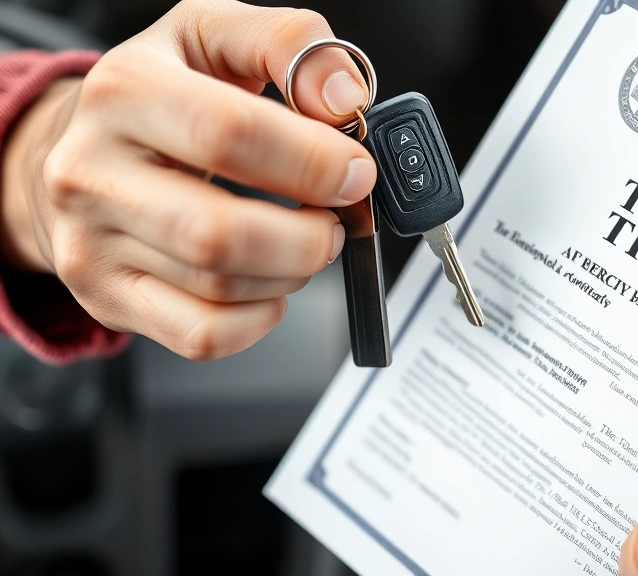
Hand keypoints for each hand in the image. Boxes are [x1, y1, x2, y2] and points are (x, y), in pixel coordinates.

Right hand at [0, 0, 375, 359]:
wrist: (75, 149)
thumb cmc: (159, 95)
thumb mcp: (216, 37)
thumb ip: (290, 44)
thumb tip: (344, 94)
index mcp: (126, 91)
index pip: (230, 134)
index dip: (312, 162)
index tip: (355, 171)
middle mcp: (93, 170)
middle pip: (219, 234)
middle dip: (308, 237)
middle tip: (337, 222)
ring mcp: (93, 243)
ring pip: (218, 288)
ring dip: (292, 272)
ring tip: (305, 242)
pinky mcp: (108, 297)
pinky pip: (202, 336)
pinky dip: (258, 319)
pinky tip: (268, 285)